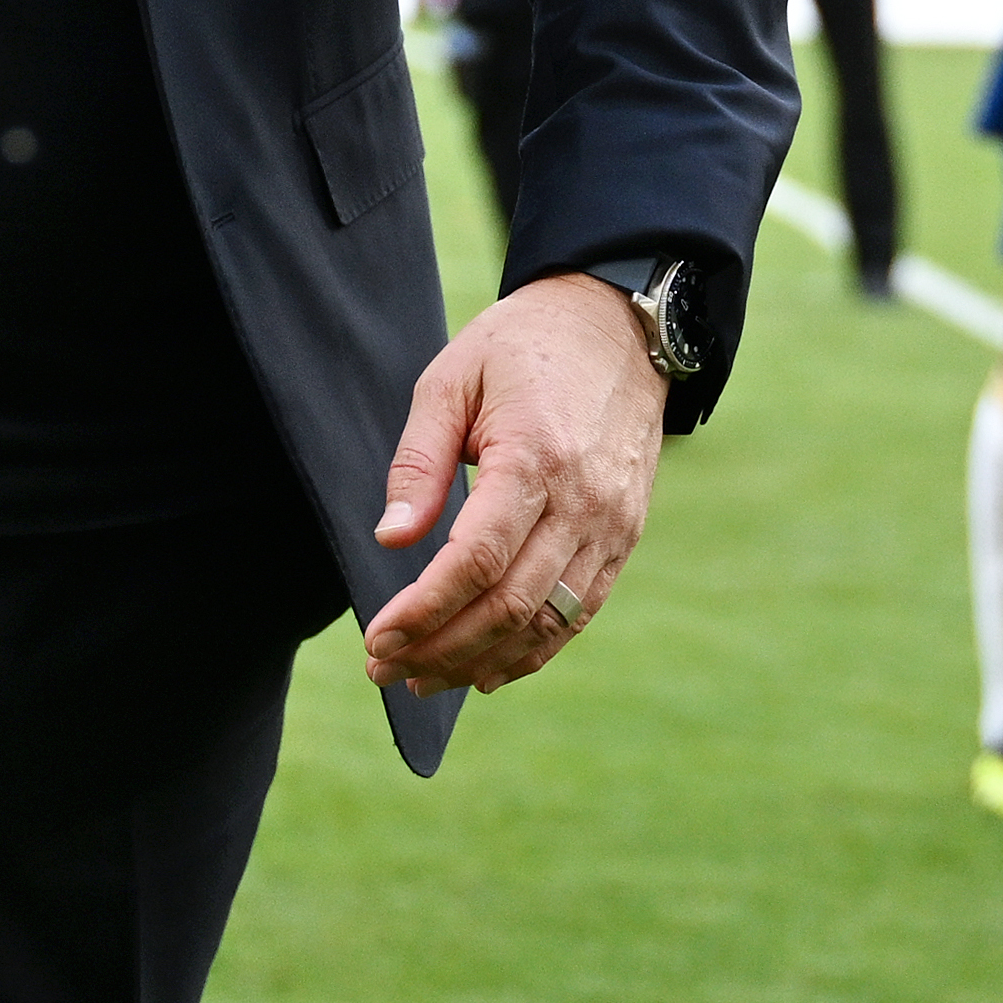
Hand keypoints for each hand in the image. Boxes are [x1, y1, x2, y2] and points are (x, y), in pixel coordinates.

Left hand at [364, 272, 665, 694]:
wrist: (617, 325)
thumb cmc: (521, 345)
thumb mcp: (452, 379)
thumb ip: (418, 462)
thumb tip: (391, 541)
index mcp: (535, 457)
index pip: (476, 560)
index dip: (424, 610)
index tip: (377, 639)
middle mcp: (584, 502)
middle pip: (510, 604)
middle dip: (441, 648)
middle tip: (383, 669)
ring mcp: (612, 525)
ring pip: (548, 621)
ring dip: (482, 661)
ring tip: (425, 678)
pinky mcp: (625, 535)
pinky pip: (580, 612)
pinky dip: (533, 651)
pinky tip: (486, 669)